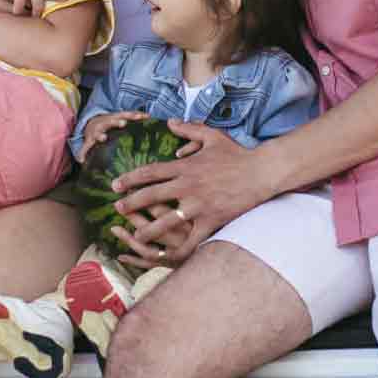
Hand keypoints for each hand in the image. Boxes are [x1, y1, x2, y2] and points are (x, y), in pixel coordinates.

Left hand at [78, 110, 148, 160]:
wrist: (95, 121)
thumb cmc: (94, 135)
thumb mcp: (88, 143)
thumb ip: (84, 151)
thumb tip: (80, 161)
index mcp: (97, 131)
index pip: (98, 133)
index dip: (100, 135)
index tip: (103, 138)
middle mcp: (105, 122)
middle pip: (110, 121)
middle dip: (116, 122)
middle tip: (123, 123)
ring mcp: (114, 117)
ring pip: (122, 115)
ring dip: (131, 116)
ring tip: (141, 117)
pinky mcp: (122, 115)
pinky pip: (131, 114)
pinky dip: (139, 115)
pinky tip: (148, 116)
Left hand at [111, 121, 269, 259]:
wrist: (262, 173)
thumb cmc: (238, 154)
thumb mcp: (213, 136)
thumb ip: (189, 129)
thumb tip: (169, 122)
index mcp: (186, 167)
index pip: (151, 172)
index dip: (130, 178)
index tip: (115, 185)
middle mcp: (188, 186)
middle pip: (152, 196)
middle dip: (131, 203)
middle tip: (117, 208)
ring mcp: (199, 205)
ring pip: (166, 221)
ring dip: (147, 229)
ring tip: (135, 235)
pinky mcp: (211, 221)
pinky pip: (190, 240)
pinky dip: (176, 249)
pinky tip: (164, 255)